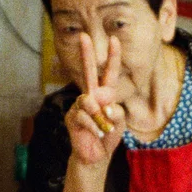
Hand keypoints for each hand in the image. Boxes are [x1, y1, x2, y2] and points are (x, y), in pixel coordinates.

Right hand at [64, 33, 123, 166]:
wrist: (96, 156)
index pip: (109, 73)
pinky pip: (84, 116)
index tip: (114, 39)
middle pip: (88, 72)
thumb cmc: (109, 136)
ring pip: (89, 101)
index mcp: (105, 95)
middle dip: (86, 54)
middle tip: (84, 35)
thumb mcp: (119, 122)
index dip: (112, 57)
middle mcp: (91, 96)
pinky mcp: (72, 117)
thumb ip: (115, 110)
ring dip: (100, 117)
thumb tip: (100, 101)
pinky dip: (94, 127)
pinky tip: (97, 134)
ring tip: (104, 129)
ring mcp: (79, 106)